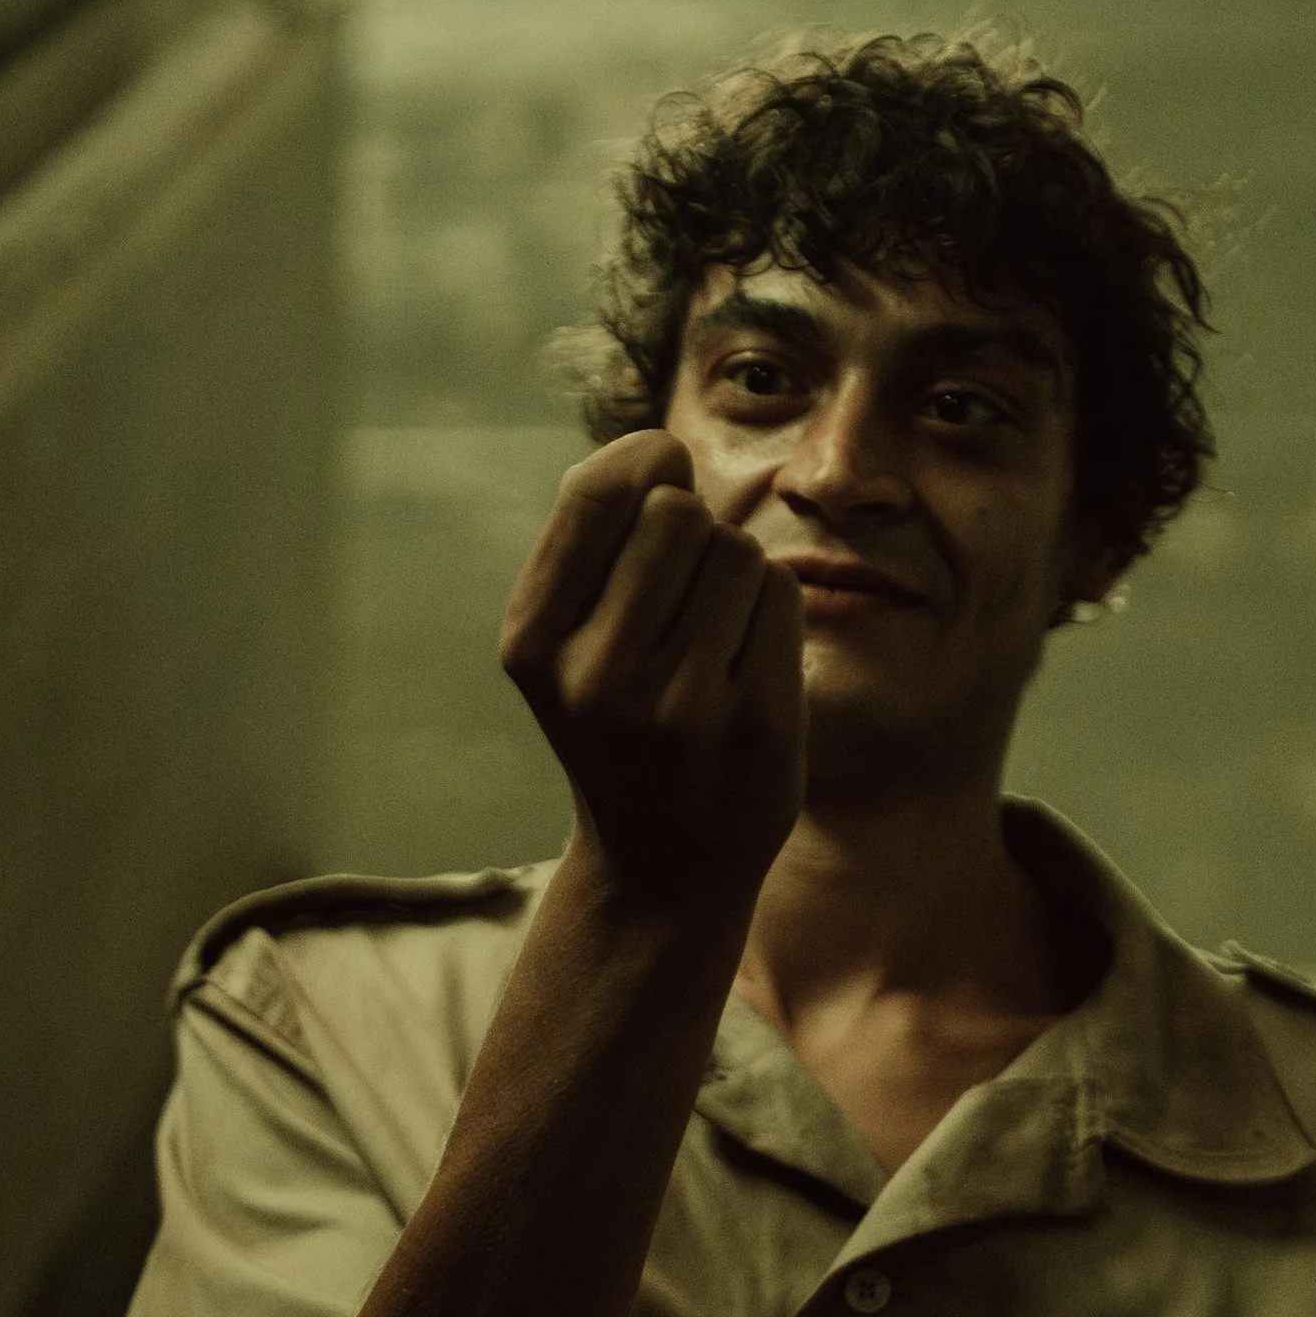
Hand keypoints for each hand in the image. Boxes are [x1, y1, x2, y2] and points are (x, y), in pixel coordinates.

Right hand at [499, 433, 804, 908]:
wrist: (662, 866)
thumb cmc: (620, 727)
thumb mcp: (566, 643)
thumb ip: (595, 544)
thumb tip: (664, 450)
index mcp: (533, 640)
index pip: (596, 493)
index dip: (645, 460)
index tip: (664, 472)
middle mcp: (595, 673)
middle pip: (678, 513)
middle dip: (694, 530)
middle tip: (685, 592)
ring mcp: (678, 703)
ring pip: (739, 551)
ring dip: (738, 574)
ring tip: (714, 638)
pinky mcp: (754, 722)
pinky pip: (782, 598)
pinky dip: (773, 615)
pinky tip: (748, 669)